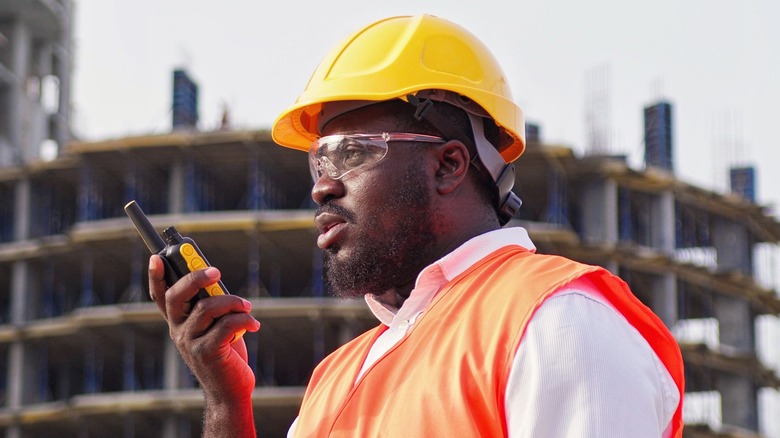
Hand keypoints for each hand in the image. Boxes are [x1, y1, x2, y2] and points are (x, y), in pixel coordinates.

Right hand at [148, 255, 260, 401]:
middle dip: (195, 278)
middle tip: (216, 272)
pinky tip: (253, 325)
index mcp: (179, 322)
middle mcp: (178, 331)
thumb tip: (216, 279)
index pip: (160, 297)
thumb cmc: (226, 354)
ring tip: (247, 307)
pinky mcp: (206, 352)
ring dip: (233, 302)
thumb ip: (212, 305)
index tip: (156, 257)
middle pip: (177, 295)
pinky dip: (244, 320)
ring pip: (208, 307)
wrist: (230, 391)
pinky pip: (226, 324)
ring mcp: (190, 342)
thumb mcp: (216, 326)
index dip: (155, 277)